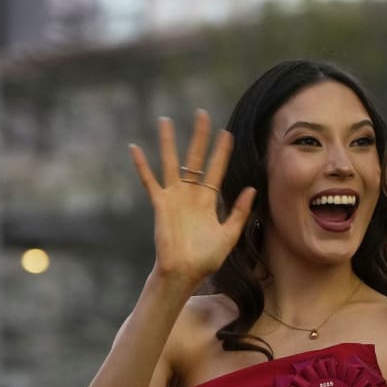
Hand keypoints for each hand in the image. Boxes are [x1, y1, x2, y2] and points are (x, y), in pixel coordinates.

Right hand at [129, 110, 255, 284]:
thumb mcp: (229, 234)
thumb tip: (252, 189)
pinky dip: (142, 166)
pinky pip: (149, 181)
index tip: (227, 133)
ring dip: (169, 142)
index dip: (222, 152)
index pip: (216, 169)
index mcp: (208, 200)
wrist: (185, 272)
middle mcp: (191, 194)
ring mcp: (174, 197)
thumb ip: (240, 212)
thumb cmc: (206, 258)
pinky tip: (134, 148)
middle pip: (195, 158)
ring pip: (170, 163)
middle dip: (199, 137)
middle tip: (201, 114)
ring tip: (166, 121)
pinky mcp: (160, 204)